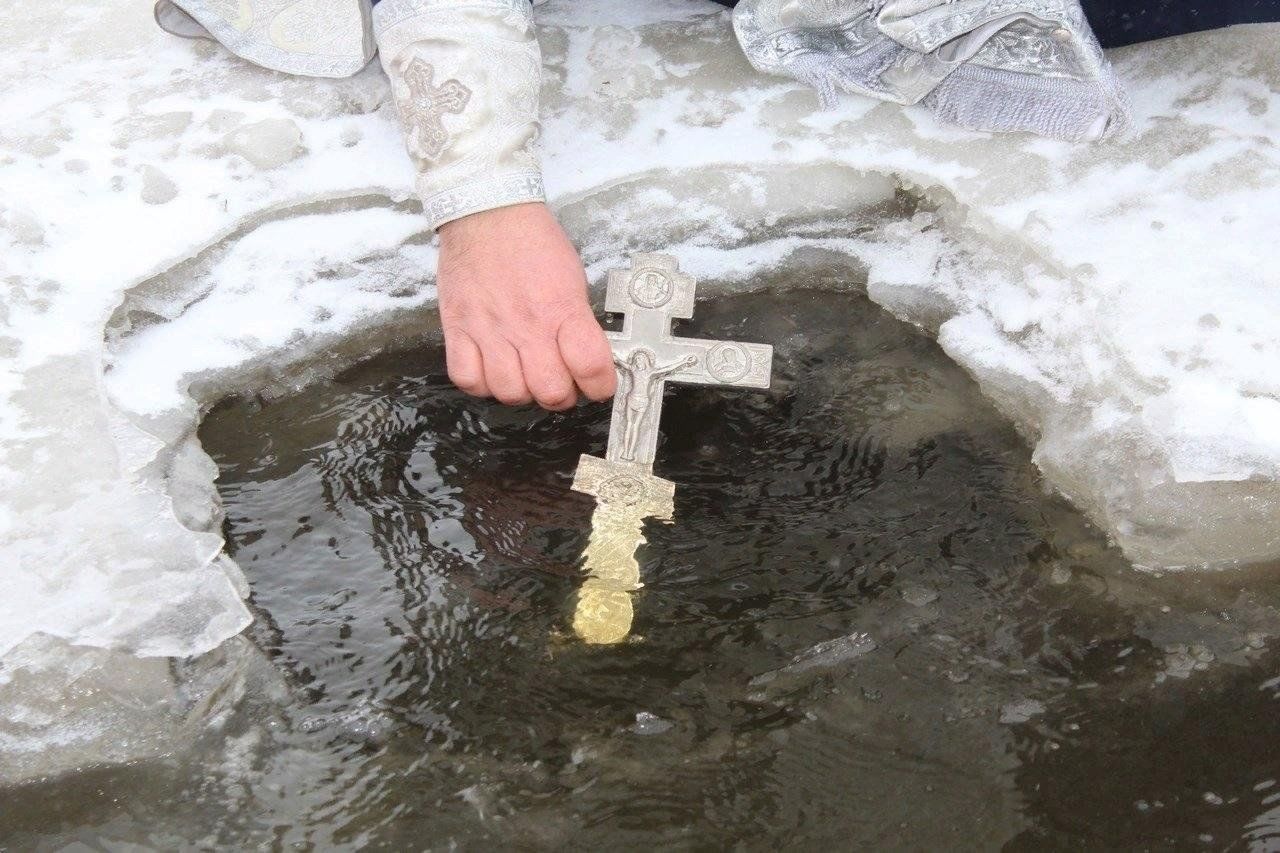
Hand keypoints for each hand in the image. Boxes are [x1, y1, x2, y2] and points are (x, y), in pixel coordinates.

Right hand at [435, 203, 614, 408]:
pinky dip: (482, 383)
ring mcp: (489, 330)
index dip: (600, 386)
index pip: (592, 368)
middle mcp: (527, 325)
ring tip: (524, 373)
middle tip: (559, 380)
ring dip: (522, 391)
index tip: (597, 384)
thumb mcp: (573, 278)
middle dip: (561, 394)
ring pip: (510, 393)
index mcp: (562, 309)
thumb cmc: (533, 242)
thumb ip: (579, 322)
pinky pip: (468, 380)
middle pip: (551, 392)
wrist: (486, 213)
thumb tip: (587, 360)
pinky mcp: (458, 329)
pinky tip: (491, 369)